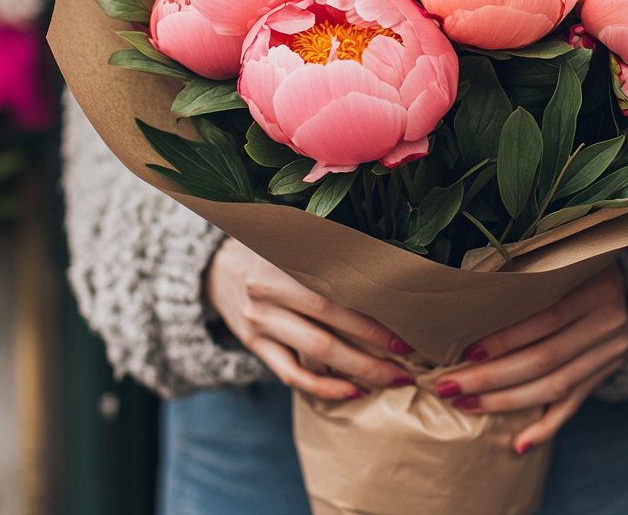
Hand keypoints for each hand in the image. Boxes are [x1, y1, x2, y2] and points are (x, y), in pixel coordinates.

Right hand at [205, 236, 414, 399]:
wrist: (215, 267)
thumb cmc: (269, 248)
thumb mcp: (291, 236)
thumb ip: (328, 247)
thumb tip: (386, 259)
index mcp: (282, 260)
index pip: (336, 287)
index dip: (372, 306)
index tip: (408, 320)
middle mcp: (268, 293)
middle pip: (330, 323)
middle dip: (376, 343)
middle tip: (412, 357)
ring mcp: (260, 322)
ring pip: (316, 354)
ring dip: (360, 369)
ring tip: (394, 379)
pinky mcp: (255, 346)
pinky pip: (291, 374)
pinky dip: (324, 387)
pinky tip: (354, 392)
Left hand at [436, 263, 627, 453]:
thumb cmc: (581, 268)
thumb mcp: (566, 263)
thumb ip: (531, 278)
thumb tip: (466, 296)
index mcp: (596, 288)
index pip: (546, 319)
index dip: (507, 338)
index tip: (466, 350)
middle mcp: (607, 323)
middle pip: (544, 358)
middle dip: (492, 377)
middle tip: (449, 385)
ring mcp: (609, 353)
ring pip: (555, 386)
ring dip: (507, 402)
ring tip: (467, 404)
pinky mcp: (605, 374)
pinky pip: (573, 406)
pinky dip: (545, 428)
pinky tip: (517, 445)